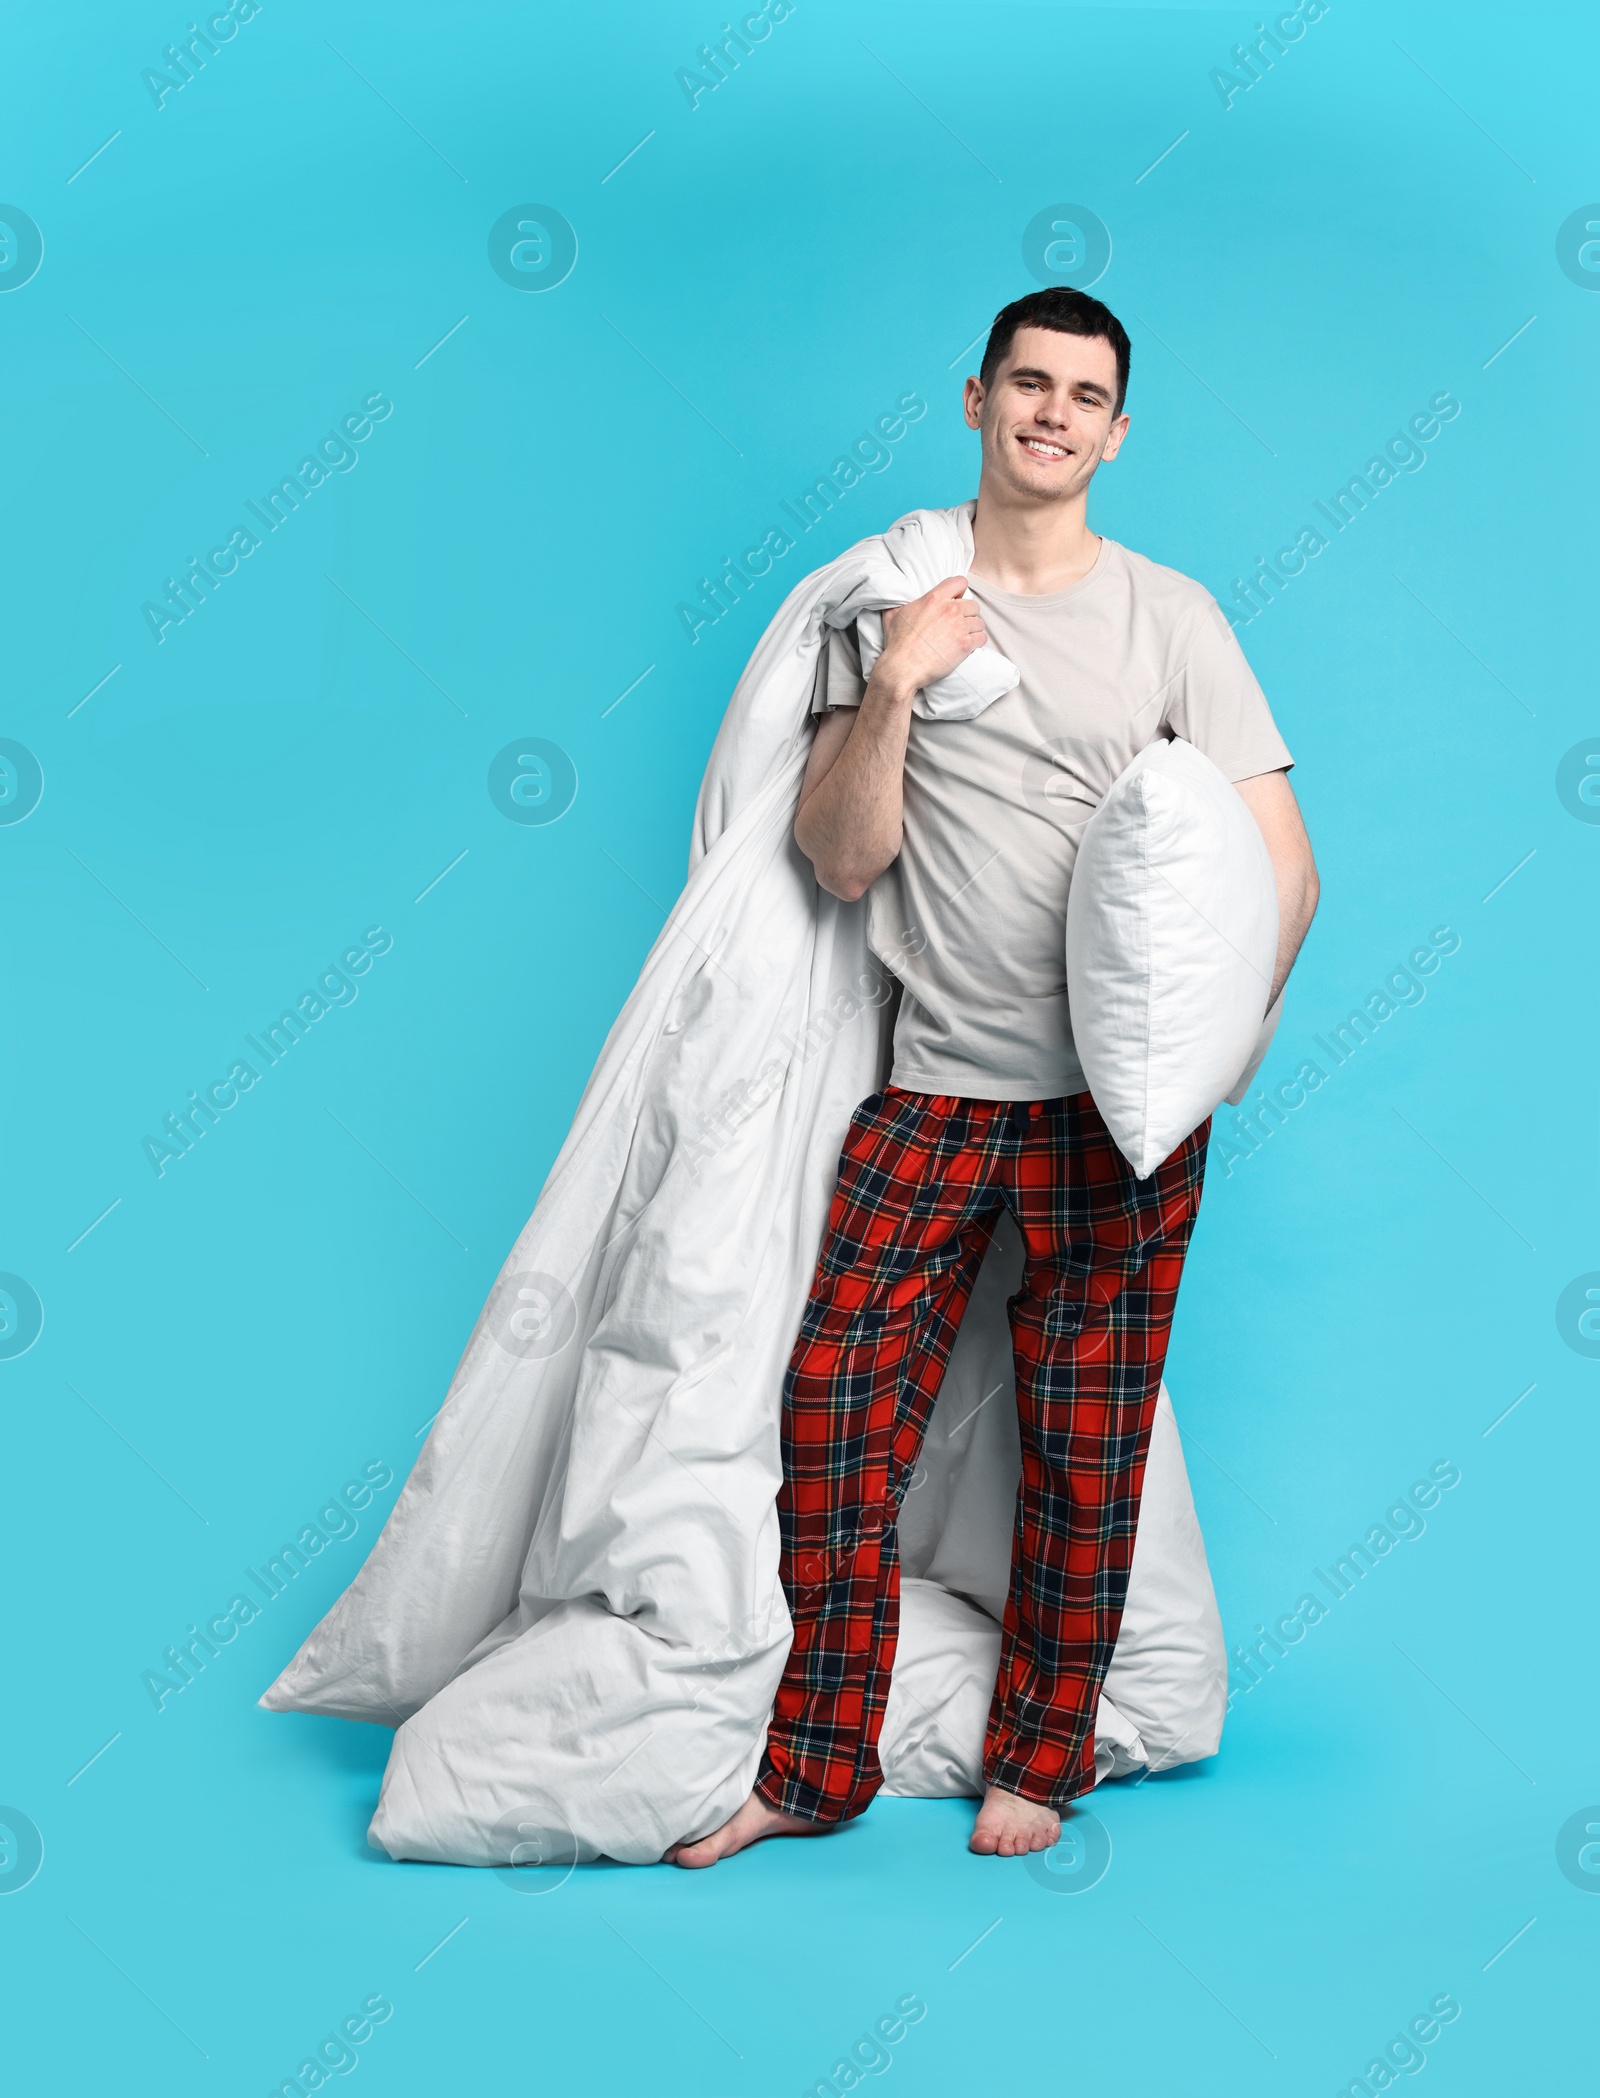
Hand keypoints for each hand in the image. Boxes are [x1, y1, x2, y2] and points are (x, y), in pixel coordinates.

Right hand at [877, 576, 986, 695]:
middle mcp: (950, 610)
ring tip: (962, 637)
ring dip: (973, 629)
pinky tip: (968, 646)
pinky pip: (981, 638)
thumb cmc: (897, 643)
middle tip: (958, 624)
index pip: (960, 582)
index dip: (960, 591)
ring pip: (979, 623)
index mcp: (934, 598)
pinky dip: (977, 642)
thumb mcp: (893, 615)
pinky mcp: (965, 644)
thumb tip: (893, 598)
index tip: (956, 599)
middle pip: (973, 605)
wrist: (903, 667)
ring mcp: (959, 627)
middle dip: (968, 614)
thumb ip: (897, 602)